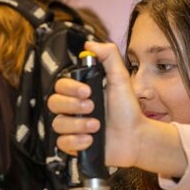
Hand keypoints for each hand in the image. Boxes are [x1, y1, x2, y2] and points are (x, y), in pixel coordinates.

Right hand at [48, 41, 143, 167]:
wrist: (136, 137)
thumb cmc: (128, 110)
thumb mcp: (120, 78)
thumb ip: (108, 56)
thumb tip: (89, 43)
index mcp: (80, 93)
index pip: (60, 85)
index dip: (70, 88)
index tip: (87, 91)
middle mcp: (73, 109)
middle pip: (53, 103)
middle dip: (72, 105)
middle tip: (92, 107)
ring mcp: (72, 128)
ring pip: (57, 124)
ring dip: (77, 124)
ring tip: (97, 127)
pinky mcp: (74, 146)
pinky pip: (61, 143)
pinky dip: (75, 142)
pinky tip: (90, 140)